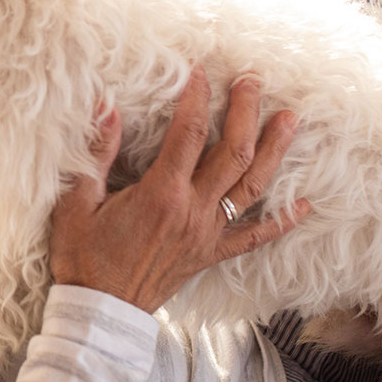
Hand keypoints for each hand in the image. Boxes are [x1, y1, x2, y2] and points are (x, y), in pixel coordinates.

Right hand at [50, 67, 307, 311]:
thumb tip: (104, 107)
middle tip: (253, 81)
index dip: (197, 97)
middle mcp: (193, 210)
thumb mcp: (77, 201)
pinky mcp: (212, 254)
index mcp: (161, 193)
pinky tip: (304, 205)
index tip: (201, 71)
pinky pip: (254, 237)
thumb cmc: (83, 256)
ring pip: (252, 186)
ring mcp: (207, 233)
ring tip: (290, 120)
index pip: (188, 133)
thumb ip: (97, 153)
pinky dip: (282, 221)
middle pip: (232, 152)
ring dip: (274, 151)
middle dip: (246, 112)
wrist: (100, 310)